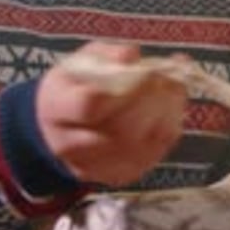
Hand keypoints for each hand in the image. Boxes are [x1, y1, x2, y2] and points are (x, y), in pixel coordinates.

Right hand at [35, 41, 186, 186]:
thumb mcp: (82, 61)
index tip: (145, 70)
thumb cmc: (74, 87)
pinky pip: (155, 153)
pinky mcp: (120, 175)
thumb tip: (131, 55)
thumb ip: (107, 55)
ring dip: (166, 112)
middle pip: (120, 131)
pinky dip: (170, 125)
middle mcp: (70, 145)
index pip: (89, 106)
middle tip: (165, 77)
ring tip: (172, 86)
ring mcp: (96, 167)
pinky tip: (172, 104)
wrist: (59, 128)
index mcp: (56, 109)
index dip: (123, 89)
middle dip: (151, 100)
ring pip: (143, 144)